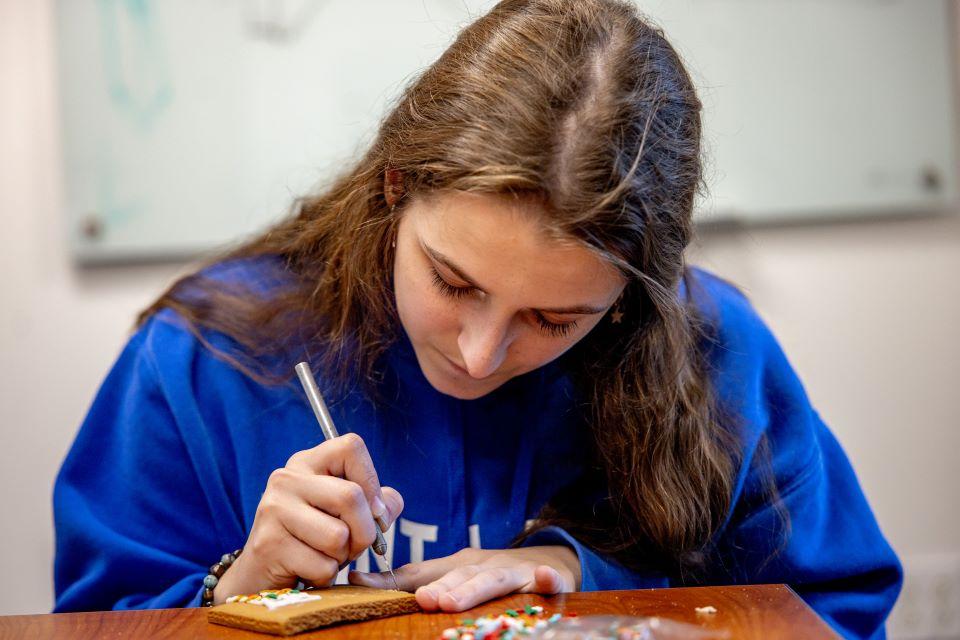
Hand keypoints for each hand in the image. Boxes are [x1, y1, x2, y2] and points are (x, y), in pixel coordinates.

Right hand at [213, 433, 403, 603]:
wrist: (262, 573)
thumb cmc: (312, 539)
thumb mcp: (344, 513)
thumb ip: (376, 504)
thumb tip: (387, 507)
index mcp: (307, 462)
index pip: (351, 447)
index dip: (371, 480)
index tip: (372, 508)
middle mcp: (286, 478)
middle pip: (351, 496)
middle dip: (364, 531)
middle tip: (352, 545)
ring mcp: (274, 509)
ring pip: (338, 536)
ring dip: (341, 558)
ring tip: (323, 556)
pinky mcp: (269, 544)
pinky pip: (323, 566)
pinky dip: (324, 577)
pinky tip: (307, 571)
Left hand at [349, 546, 580, 611]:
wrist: (547, 560)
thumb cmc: (490, 574)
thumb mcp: (454, 577)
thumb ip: (415, 584)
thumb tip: (361, 585)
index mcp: (458, 565)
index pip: (422, 572)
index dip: (391, 578)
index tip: (358, 580)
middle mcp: (484, 565)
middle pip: (460, 576)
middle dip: (440, 587)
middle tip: (422, 600)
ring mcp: (514, 572)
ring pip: (493, 580)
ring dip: (473, 589)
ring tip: (452, 602)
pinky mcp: (545, 580)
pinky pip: (547, 581)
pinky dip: (546, 580)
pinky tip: (544, 579)